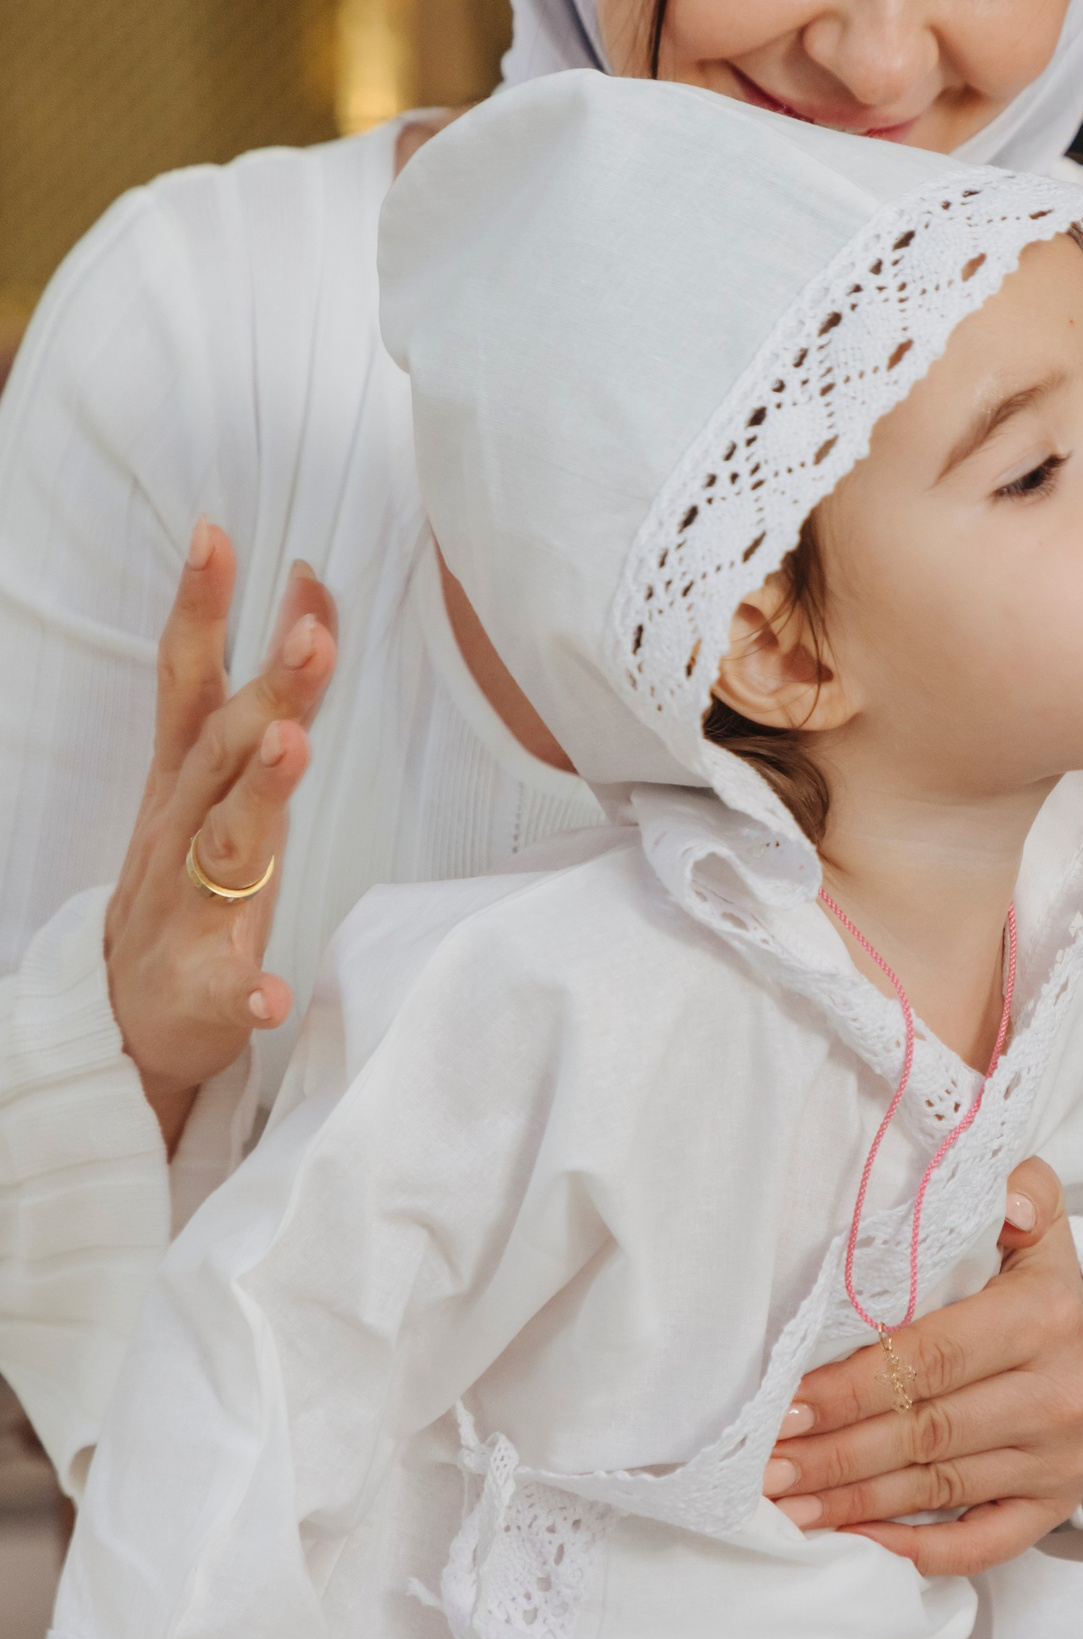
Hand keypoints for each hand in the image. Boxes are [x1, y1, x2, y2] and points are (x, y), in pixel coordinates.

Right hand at [104, 520, 336, 1145]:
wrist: (130, 1018)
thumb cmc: (192, 887)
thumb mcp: (222, 784)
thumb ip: (266, 702)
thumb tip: (311, 606)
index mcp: (187, 785)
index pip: (194, 683)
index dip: (203, 609)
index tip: (219, 534)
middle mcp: (185, 834)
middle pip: (226, 749)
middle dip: (271, 689)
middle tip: (311, 633)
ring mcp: (191, 910)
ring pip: (226, 845)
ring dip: (258, 797)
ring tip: (292, 749)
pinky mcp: (204, 992)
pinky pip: (228, 992)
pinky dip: (248, 991)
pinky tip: (270, 994)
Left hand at [762, 1159, 1082, 1574]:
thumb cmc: (1043, 1288)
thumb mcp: (1040, 1226)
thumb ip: (1022, 1191)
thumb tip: (1001, 1196)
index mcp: (1046, 1317)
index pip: (931, 1357)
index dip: (852, 1386)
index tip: (787, 1407)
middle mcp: (1062, 1393)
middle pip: (927, 1431)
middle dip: (837, 1453)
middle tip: (765, 1466)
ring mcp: (1061, 1459)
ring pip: (940, 1489)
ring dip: (854, 1503)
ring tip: (786, 1504)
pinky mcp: (1057, 1506)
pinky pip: (982, 1543)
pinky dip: (918, 1551)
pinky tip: (859, 1540)